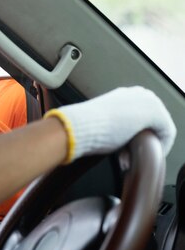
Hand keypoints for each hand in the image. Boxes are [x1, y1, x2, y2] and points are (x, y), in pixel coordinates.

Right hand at [45, 86, 175, 162]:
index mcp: (124, 94)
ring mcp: (149, 101)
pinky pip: (167, 133)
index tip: (127, 148)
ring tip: (136, 156)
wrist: (81, 125)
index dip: (137, 134)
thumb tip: (115, 137)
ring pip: (161, 126)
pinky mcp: (156, 113)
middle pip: (154, 121)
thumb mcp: (101, 121)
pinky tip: (146, 155)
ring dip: (150, 143)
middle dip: (145, 139)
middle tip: (132, 154)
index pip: (141, 115)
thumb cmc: (85, 126)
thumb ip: (112, 123)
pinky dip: (160, 146)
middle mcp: (139, 93)